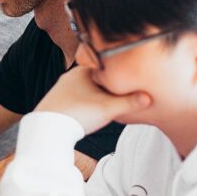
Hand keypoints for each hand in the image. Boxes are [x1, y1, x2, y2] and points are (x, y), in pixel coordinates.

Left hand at [35, 67, 150, 133]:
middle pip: (96, 77)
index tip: (131, 76)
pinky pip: (77, 98)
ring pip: (86, 88)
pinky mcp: (56, 102)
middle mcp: (69, 77)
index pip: (105, 65)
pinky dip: (87, 102)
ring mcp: (61, 89)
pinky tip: (92, 110)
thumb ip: (130, 102)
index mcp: (82, 71)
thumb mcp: (108, 108)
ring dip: (98, 94)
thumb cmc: (78, 114)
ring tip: (111, 102)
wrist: (46, 130)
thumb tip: (150, 97)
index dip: (119, 71)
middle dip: (110, 84)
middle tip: (125, 90)